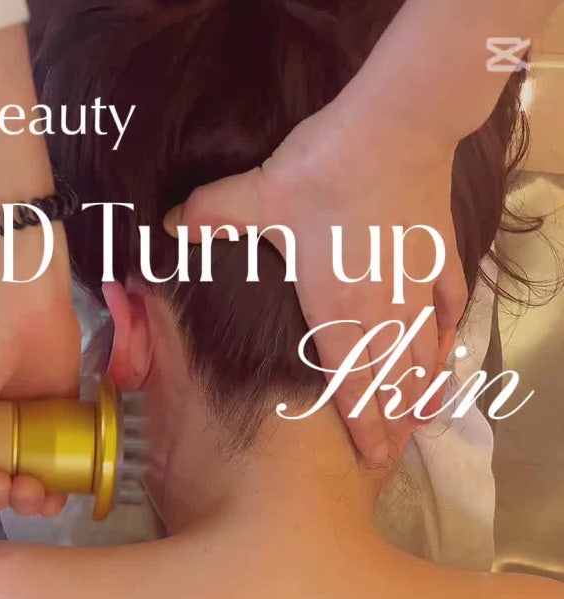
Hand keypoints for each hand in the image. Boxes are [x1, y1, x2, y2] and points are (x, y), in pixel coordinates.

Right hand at [0, 223, 80, 515]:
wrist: (12, 293)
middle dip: (0, 497)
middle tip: (7, 483)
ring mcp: (24, 423)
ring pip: (28, 481)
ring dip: (30, 500)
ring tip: (33, 488)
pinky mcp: (61, 415)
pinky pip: (62, 463)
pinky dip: (61, 485)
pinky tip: (59, 491)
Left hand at [165, 97, 466, 462]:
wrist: (396, 125)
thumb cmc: (325, 168)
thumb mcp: (258, 195)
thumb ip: (212, 217)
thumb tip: (167, 228)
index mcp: (336, 312)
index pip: (351, 386)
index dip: (362, 427)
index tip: (370, 459)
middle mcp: (380, 311)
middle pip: (391, 382)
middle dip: (392, 422)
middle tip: (391, 456)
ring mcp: (414, 286)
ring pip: (421, 354)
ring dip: (420, 388)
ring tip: (419, 418)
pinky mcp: (439, 257)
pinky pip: (447, 307)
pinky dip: (446, 333)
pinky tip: (444, 350)